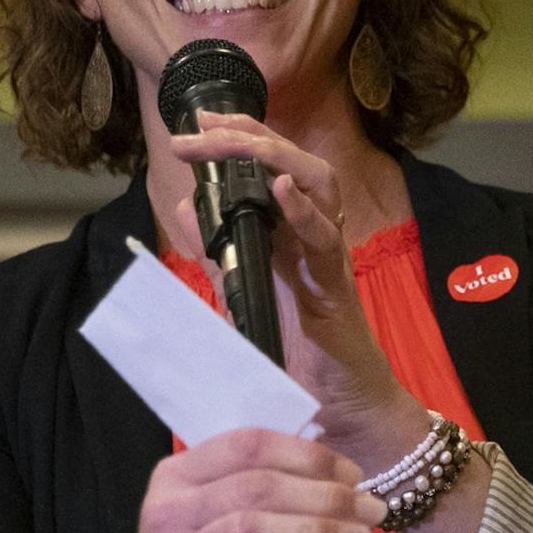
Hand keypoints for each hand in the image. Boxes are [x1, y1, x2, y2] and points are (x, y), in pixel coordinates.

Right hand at [115, 428, 387, 532]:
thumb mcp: (209, 512)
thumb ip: (253, 485)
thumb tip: (333, 468)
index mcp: (179, 473)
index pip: (248, 444)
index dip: (308, 455)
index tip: (353, 473)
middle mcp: (171, 508)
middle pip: (257, 486)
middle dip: (325, 495)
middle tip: (371, 509)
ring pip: (250, 529)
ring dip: (315, 531)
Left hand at [169, 114, 407, 455]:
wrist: (342, 410)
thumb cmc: (299, 357)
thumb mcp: (244, 295)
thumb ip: (220, 254)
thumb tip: (190, 208)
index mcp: (289, 235)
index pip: (269, 168)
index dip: (238, 138)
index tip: (198, 122)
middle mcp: (312, 236)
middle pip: (293, 162)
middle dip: (247, 136)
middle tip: (200, 126)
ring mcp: (327, 258)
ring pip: (317, 185)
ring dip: (275, 158)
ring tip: (236, 143)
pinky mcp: (336, 287)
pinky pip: (325, 239)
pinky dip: (304, 210)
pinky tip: (282, 188)